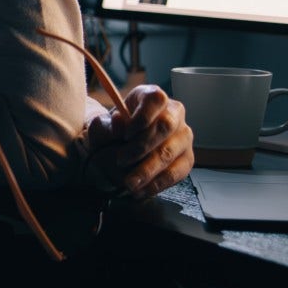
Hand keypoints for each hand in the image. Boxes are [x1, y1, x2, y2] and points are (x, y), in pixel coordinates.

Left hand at [85, 85, 193, 200]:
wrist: (116, 150)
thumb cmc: (111, 133)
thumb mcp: (101, 127)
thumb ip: (106, 125)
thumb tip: (120, 122)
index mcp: (152, 98)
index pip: (156, 99)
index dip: (143, 116)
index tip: (126, 134)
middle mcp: (173, 114)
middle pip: (166, 126)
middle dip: (142, 146)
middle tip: (121, 160)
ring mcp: (183, 137)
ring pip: (171, 152)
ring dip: (148, 170)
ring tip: (129, 183)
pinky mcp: (186, 159)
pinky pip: (176, 173)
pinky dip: (156, 184)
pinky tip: (140, 190)